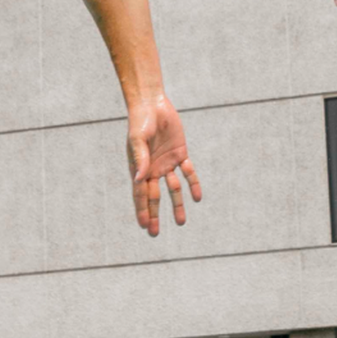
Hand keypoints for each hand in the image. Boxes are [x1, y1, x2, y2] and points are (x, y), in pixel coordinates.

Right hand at [127, 93, 202, 235]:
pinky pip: (188, 172)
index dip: (142, 210)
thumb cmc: (140, 121)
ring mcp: (167, 162)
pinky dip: (193, 184)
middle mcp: (152, 169)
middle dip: (155, 214)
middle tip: (155, 233)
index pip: (140, 194)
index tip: (145, 226)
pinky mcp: (180, 153)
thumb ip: (140, 159)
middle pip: (154, 197)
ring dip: (177, 204)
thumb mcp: (138, 140)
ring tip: (181, 222)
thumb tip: (139, 180)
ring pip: (173, 189)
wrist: (152, 104)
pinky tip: (197, 197)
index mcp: (139, 168)